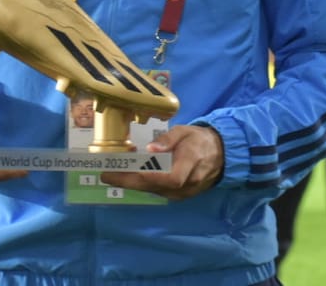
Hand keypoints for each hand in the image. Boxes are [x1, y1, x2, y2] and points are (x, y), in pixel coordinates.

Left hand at [99, 125, 222, 200]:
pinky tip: (130, 176)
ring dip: (133, 182)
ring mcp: (184, 193)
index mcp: (191, 163)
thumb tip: (150, 149)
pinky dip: (142, 184)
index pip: (170, 177)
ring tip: (114, 172)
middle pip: (155, 186)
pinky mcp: (179, 196)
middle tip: (106, 174)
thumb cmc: (199, 139)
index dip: (146, 177)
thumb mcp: (185, 131)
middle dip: (128, 181)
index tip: (125, 171)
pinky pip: (157, 191)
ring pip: (154, 190)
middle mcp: (187, 183)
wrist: (219, 155)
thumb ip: (169, 139)